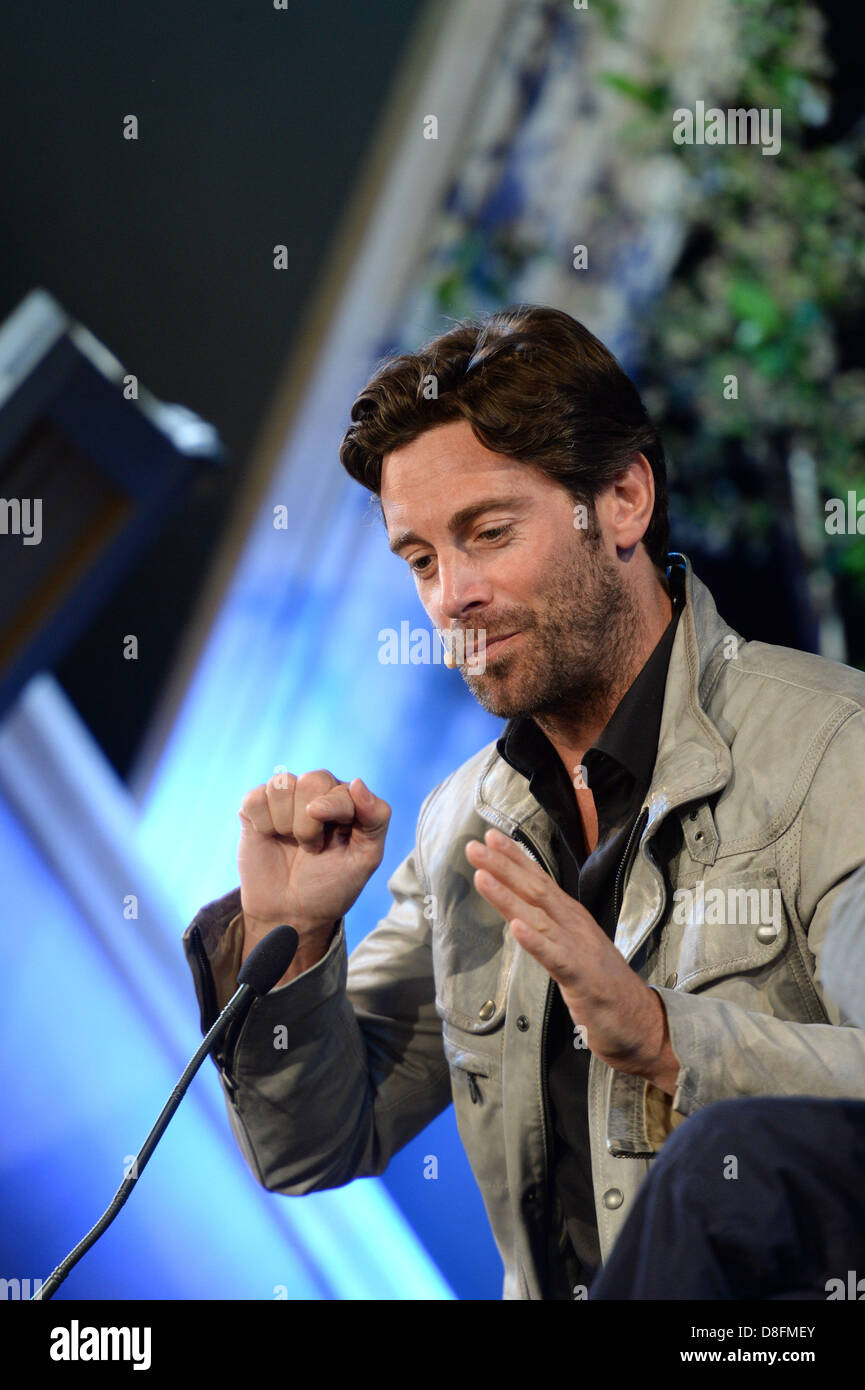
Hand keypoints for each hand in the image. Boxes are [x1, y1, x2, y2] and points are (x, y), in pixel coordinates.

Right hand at [238, 770, 390, 959]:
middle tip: (311, 847)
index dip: (331, 810)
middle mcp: (316, 793)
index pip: (341, 787)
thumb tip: (357, 782)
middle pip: (311, 780)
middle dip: (308, 823)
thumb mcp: (366, 859)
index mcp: (346, 801)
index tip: (321, 844)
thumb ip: (375, 818)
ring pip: (281, 785)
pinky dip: (262, 823)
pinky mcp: (256, 808)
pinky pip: (254, 798)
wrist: (291, 913)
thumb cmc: (331, 885)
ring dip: (285, 823)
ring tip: (291, 842)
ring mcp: (285, 799)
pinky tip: (269, 837)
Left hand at [465, 828, 678, 1092]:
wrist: (643, 1023)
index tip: (490, 835)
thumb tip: (522, 914)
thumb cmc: (605, 987)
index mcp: (572, 918)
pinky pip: (556, 957)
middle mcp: (575, 926)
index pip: (540, 881)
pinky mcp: (583, 978)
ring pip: (539, 917)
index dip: (515, 858)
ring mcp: (580, 950)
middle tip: (474, 844)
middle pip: (536, 890)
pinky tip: (517, 927)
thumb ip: (551, 931)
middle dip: (504, 866)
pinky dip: (535, 941)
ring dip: (508, 896)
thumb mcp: (572, 950)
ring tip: (482, 875)